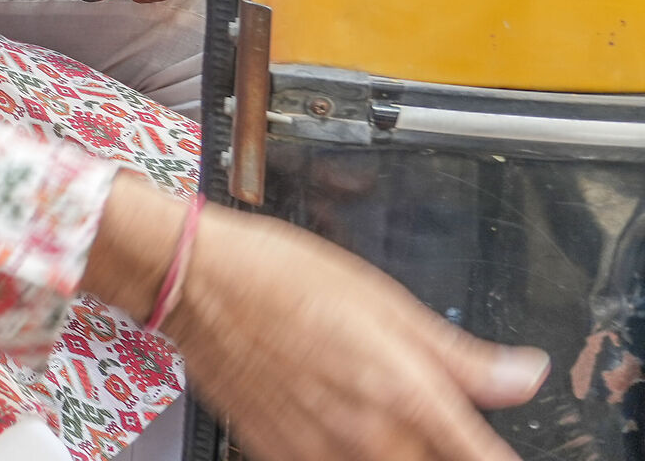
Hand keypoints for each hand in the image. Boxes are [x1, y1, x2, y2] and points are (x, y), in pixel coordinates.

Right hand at [84, 177, 546, 460]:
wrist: (194, 283)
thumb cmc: (280, 275)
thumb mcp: (384, 300)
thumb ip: (460, 355)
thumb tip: (525, 375)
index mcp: (407, 395)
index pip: (483, 460)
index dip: (497, 457)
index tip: (498, 447)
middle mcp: (369, 438)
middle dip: (442, 448)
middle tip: (430, 416)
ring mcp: (323, 456)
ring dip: (398, 451)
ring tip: (376, 412)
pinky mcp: (283, 458)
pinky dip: (349, 454)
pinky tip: (341, 424)